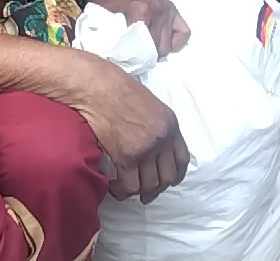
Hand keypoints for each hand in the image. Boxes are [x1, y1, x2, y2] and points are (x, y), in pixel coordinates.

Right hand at [65, 51, 189, 203]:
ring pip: (150, 185)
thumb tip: (152, 144)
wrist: (96, 86)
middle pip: (168, 177)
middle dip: (157, 189)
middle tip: (146, 193)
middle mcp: (163, 139)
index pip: (182, 160)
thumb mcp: (148, 104)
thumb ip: (156, 125)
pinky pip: (130, 185)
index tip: (167, 182)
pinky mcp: (126, 157)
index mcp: (170, 124)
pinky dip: (122, 191)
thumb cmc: (116, 88)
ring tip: (126, 190)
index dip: (175, 176)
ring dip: (139, 192)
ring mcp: (146, 150)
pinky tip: (114, 186)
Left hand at [88, 0, 190, 55]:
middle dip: (148, 54)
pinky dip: (175, 41)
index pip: (146, 48)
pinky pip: (184, 33)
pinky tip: (165, 41)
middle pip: (159, 49)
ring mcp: (167, 9)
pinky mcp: (172, 8)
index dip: (137, 57)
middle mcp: (158, 10)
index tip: (129, 58)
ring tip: (146, 45)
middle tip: (137, 52)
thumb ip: (118, 38)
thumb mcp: (105, 20)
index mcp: (140, 12)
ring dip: (157, 48)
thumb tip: (125, 60)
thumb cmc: (104, 1)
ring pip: (168, 45)